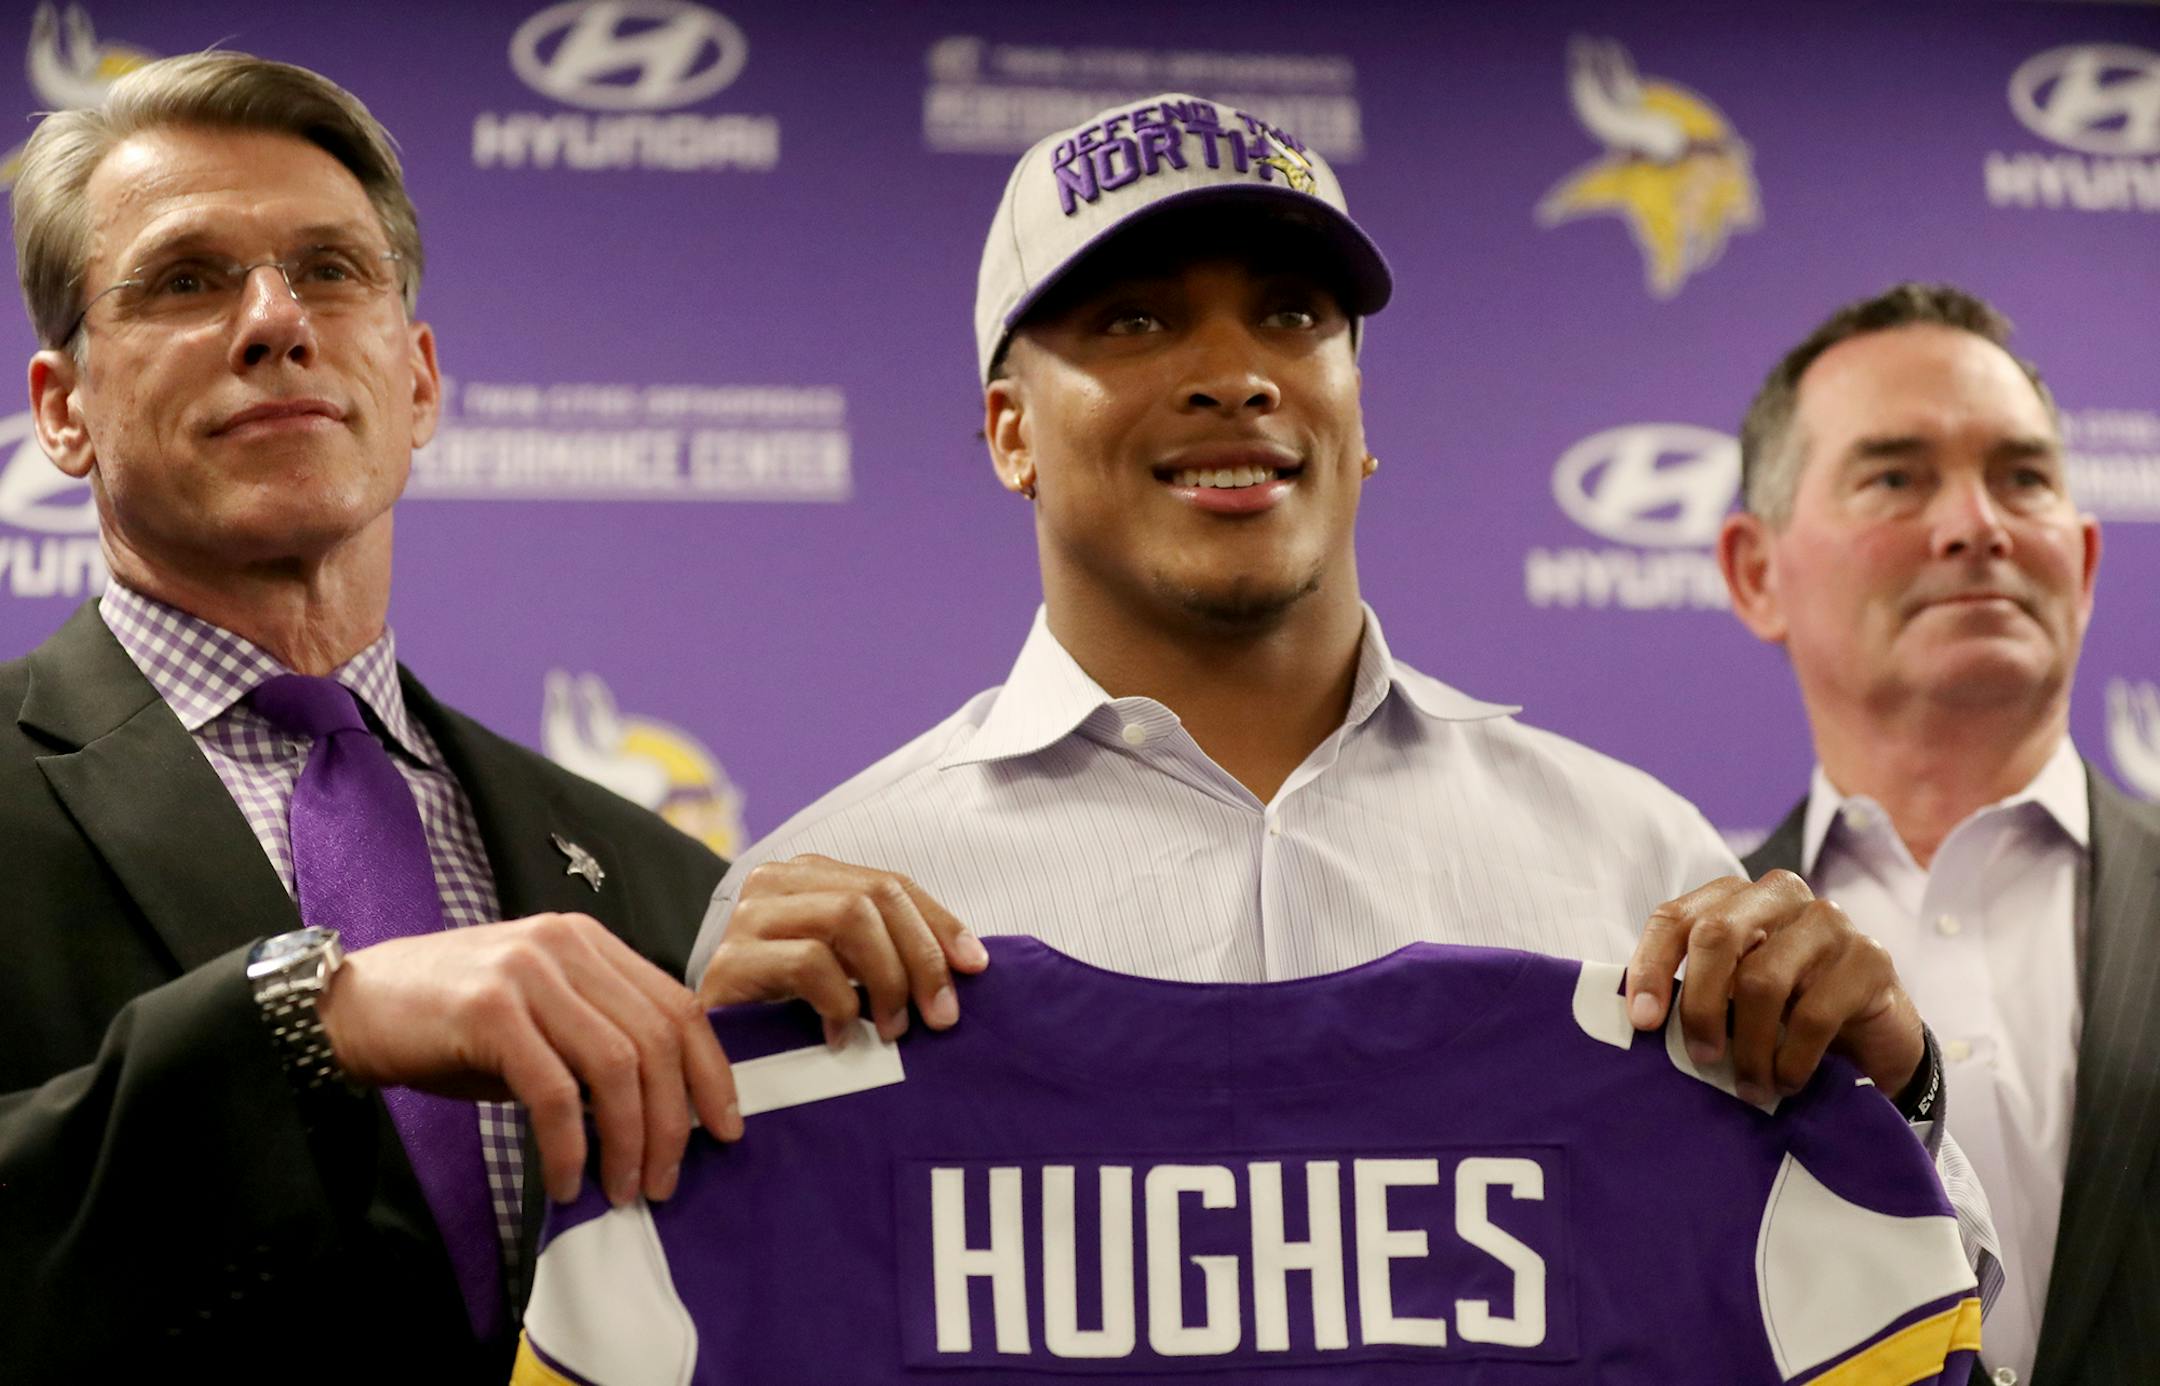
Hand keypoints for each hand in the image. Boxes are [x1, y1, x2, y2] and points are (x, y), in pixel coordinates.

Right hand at [316, 913, 741, 1206]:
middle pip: (657, 1039)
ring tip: (625, 1189)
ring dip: (628, 1140)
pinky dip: (569, 1147)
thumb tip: (660, 1114)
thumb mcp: (538, 1019)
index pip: (678, 1005)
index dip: (710, 1072)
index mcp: (588, 941)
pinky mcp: (489, 1011)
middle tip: (666, 1180)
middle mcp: (566, 945)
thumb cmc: (447, 1024)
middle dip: (672, 1121)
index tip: (724, 1129)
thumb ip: (596, 1043)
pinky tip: (566, 1183)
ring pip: (616, 1065)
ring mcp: (527, 972)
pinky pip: (554, 1092)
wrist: (348, 1007)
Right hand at [695, 854, 988, 1044]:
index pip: (890, 884)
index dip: (939, 922)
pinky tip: (841, 1035)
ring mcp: (748, 918)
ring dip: (888, 977)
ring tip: (894, 1028)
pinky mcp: (727, 962)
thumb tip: (964, 965)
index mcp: (807, 876)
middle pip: (874, 896)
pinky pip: (810, 963)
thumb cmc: (777, 1012)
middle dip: (921, 955)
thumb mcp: (839, 971)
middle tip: (941, 1014)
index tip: (975, 967)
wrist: (693, 1047)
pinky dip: (841, 1002)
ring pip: (849, 917)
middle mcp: (775, 884)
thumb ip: (884, 952)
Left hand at [1624, 871, 1923, 1103]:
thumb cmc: (1786, 1014)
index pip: (1675, 919)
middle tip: (1700, 1057)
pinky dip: (1792, 1059)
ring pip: (1763, 980)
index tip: (1642, 1021)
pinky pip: (1814, 1014)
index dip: (1651, 968)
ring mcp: (1828, 922)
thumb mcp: (1731, 998)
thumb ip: (1692, 993)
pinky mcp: (1869, 959)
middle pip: (1717, 936)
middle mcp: (1779, 896)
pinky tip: (1787, 1081)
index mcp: (1734, 898)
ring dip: (1749, 1047)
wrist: (1873, 1040)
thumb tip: (1640, 1019)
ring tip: (1749, 1086)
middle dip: (1700, 1005)